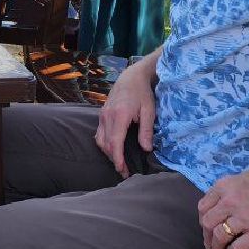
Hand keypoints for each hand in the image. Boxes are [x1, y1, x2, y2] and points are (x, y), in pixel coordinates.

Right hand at [94, 57, 156, 176]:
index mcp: (119, 115)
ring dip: (108, 153)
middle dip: (114, 160)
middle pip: (106, 144)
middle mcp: (107, 116)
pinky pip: (99, 133)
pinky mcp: (102, 114)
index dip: (118, 159)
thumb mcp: (149, 111)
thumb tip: (146, 149)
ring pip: (100, 140)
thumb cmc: (142, 93)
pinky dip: (105, 144)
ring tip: (119, 162)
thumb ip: (146, 130)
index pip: (115, 142)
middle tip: (124, 172)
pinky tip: (113, 149)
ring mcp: (102, 115)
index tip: (123, 170)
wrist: (131, 76)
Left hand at [198, 170, 248, 248]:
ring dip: (217, 246)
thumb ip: (231, 190)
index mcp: (226, 186)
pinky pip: (237, 247)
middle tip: (209, 243)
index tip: (206, 226)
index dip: (203, 219)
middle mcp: (230, 201)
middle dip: (206, 235)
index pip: (204, 206)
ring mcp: (243, 218)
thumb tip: (222, 205)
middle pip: (208, 222)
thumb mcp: (246, 178)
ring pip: (220, 236)